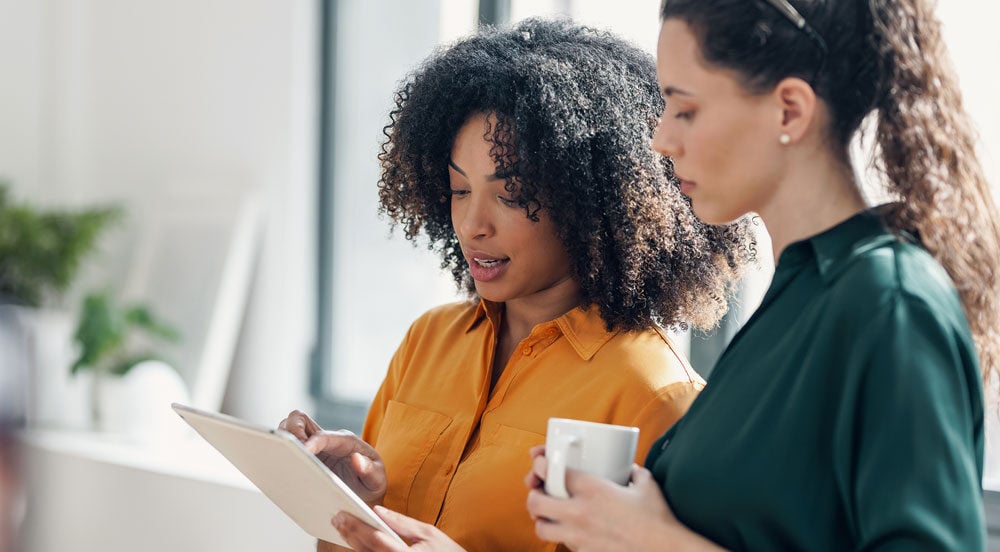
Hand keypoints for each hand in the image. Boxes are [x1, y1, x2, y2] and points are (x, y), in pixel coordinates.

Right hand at [278, 410, 386, 505]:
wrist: (363, 496)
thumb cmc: (370, 486)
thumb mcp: (377, 481)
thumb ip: (370, 470)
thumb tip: (357, 459)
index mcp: (346, 442)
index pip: (325, 436)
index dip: (313, 441)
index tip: (304, 451)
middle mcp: (327, 439)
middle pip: (300, 419)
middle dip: (291, 430)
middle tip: (291, 451)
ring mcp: (314, 446)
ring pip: (289, 427)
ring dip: (283, 437)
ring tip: (284, 456)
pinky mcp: (304, 455)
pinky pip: (287, 444)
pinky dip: (279, 448)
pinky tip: (278, 462)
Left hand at [332, 506, 466, 551]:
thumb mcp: (429, 533)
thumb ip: (402, 522)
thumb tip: (378, 510)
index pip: (375, 539)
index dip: (356, 526)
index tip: (342, 515)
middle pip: (365, 551)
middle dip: (350, 533)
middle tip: (337, 519)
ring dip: (353, 544)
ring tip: (343, 529)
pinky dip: (363, 551)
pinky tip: (356, 542)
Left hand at [524, 451, 723, 551]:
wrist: (666, 551)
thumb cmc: (658, 518)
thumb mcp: (645, 483)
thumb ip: (631, 471)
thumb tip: (627, 467)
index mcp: (591, 488)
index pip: (550, 471)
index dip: (540, 463)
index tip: (541, 462)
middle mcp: (579, 512)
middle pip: (535, 502)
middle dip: (533, 495)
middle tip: (540, 492)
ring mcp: (579, 536)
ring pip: (541, 529)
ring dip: (542, 520)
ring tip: (550, 515)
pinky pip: (562, 545)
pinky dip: (562, 537)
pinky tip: (571, 531)